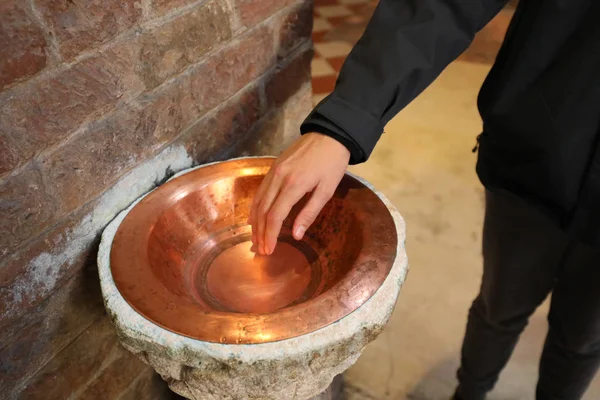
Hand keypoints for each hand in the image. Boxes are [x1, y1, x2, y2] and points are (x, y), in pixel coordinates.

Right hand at [248, 133, 350, 254]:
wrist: (329, 134)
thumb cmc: (332, 163)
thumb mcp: (327, 190)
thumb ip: (309, 213)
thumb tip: (296, 235)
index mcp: (294, 185)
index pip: (275, 216)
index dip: (270, 235)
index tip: (269, 250)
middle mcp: (279, 178)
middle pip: (263, 210)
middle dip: (261, 232)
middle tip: (261, 250)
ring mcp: (274, 171)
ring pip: (258, 200)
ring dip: (255, 222)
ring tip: (256, 238)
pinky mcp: (273, 166)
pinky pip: (260, 190)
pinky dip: (255, 206)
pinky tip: (254, 217)